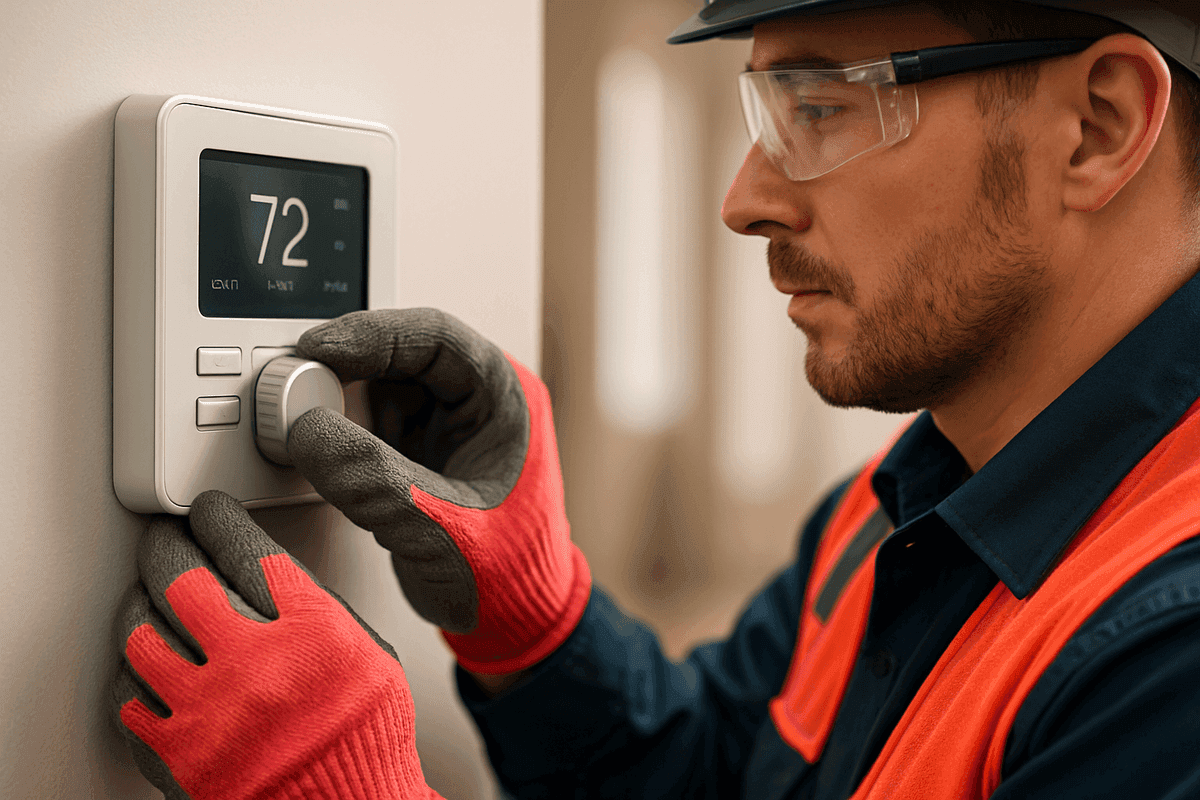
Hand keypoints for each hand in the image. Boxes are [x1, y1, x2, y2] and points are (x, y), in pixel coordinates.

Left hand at [111, 490, 438, 799]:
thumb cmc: (364, 738)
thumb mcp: (370, 653)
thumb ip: (316, 609)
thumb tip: (267, 575)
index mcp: (311, 632)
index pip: (244, 548)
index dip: (217, 519)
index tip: (209, 511)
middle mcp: (255, 665)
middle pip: (182, 578)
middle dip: (166, 546)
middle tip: (166, 539)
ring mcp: (210, 711)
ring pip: (141, 634)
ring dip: (138, 603)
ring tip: (146, 594)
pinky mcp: (178, 755)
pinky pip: (128, 698)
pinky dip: (130, 670)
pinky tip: (142, 660)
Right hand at [287, 308, 590, 674]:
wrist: (513, 624)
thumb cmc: (509, 577)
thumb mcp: (440, 528)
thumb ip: (373, 480)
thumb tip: (307, 430)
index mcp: (507, 400)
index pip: (437, 339)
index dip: (373, 334)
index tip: (319, 347)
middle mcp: (479, 402)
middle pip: (404, 354)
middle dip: (346, 364)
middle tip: (293, 378)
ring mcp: (449, 426)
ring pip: (383, 384)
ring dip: (339, 394)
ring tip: (297, 409)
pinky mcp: (421, 452)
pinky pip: (373, 420)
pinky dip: (341, 427)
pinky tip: (317, 441)